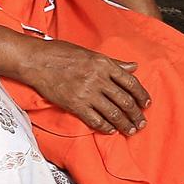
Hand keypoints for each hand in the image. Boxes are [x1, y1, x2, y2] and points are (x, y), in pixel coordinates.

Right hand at [21, 42, 152, 133]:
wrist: (37, 61)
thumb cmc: (61, 53)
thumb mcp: (91, 53)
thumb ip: (114, 63)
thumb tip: (133, 66)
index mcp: (104, 64)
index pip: (131, 82)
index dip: (142, 95)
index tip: (147, 104)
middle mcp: (98, 79)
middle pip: (125, 101)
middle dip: (136, 115)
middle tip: (142, 123)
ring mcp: (87, 93)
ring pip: (113, 113)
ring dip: (124, 124)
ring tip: (130, 130)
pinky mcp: (75, 104)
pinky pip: (95, 119)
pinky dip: (105, 127)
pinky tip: (110, 130)